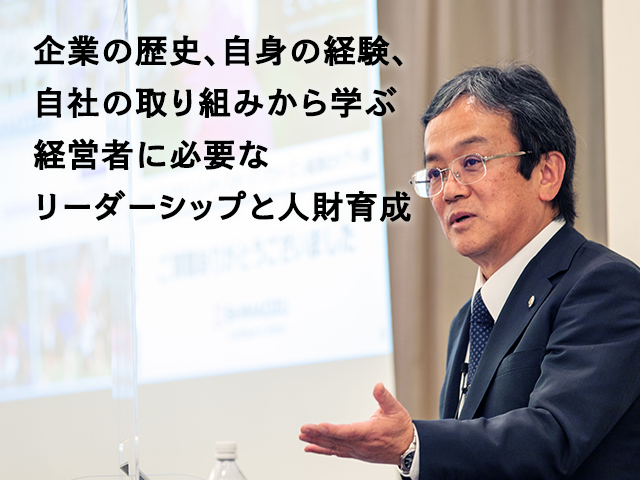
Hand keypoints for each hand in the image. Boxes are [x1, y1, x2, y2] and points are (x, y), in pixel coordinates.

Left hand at [299, 383, 413, 464]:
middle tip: (303, 429)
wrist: (409, 449)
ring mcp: (357, 451)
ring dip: (317, 442)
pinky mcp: (356, 453)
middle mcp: (361, 445)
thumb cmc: (401, 428)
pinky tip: (310, 448)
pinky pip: (336, 452)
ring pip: (333, 447)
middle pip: (336, 440)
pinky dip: (322, 450)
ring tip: (302, 437)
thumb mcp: (396, 409)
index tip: (318, 426)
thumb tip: (377, 386)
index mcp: (370, 433)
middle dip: (318, 435)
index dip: (332, 430)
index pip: (347, 432)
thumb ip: (384, 397)